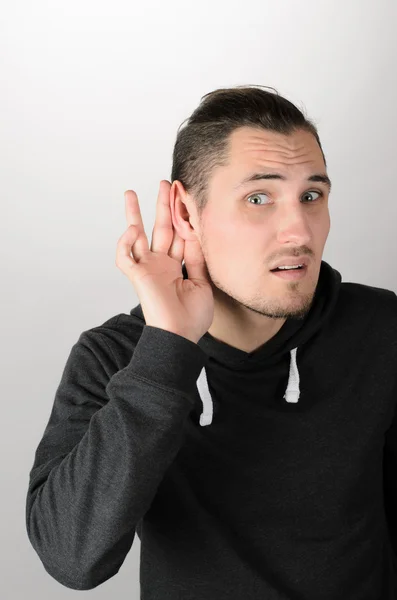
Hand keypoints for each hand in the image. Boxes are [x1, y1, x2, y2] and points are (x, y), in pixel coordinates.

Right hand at [115, 180, 213, 343]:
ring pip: (136, 236)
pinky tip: (132, 229)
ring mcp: (148, 268)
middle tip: (166, 184)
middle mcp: (160, 264)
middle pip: (160, 228)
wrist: (182, 336)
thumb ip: (197, 258)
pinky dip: (124, 243)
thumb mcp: (202, 282)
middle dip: (162, 206)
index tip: (188, 198)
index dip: (183, 217)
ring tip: (130, 193)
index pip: (179, 235)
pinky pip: (124, 257)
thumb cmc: (193, 317)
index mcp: (176, 266)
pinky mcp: (137, 276)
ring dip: (134, 215)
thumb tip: (195, 234)